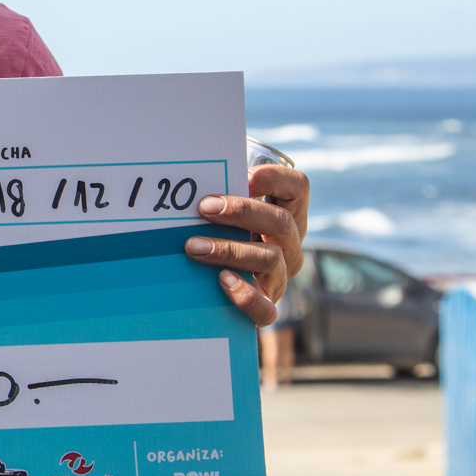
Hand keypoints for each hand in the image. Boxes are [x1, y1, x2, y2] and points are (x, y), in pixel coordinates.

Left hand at [183, 163, 310, 327]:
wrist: (212, 295)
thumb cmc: (214, 237)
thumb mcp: (222, 215)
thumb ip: (214, 193)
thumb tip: (178, 166)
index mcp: (284, 215)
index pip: (297, 188)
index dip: (275, 178)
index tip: (243, 177)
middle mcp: (289, 246)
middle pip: (281, 222)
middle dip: (242, 211)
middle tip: (204, 208)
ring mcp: (279, 278)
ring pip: (270, 259)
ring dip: (230, 249)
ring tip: (193, 247)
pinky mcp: (265, 309)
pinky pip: (266, 309)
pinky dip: (245, 294)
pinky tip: (221, 281)